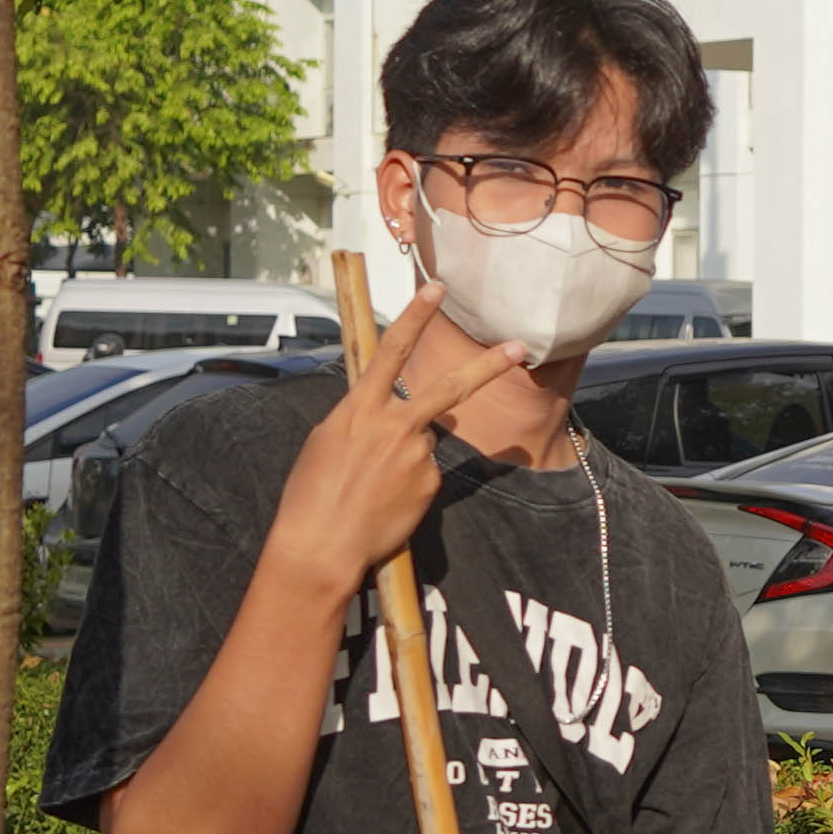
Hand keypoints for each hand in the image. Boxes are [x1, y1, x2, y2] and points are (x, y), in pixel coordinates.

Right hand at [283, 297, 536, 593]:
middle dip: (488, 365)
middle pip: (450, 387)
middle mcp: (395, 425)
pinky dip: (410, 483)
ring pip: (425, 439)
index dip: (415, 317)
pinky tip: (385, 501)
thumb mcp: (326, 440)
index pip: (392, 350)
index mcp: (360, 408)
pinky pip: (426, 473)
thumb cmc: (312, 493)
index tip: (438, 289)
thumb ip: (361, 418)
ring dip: (405, 454)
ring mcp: (418, 454)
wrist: (322, 545)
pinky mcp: (431, 483)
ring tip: (372, 485)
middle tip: (520, 347)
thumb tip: (387, 417)